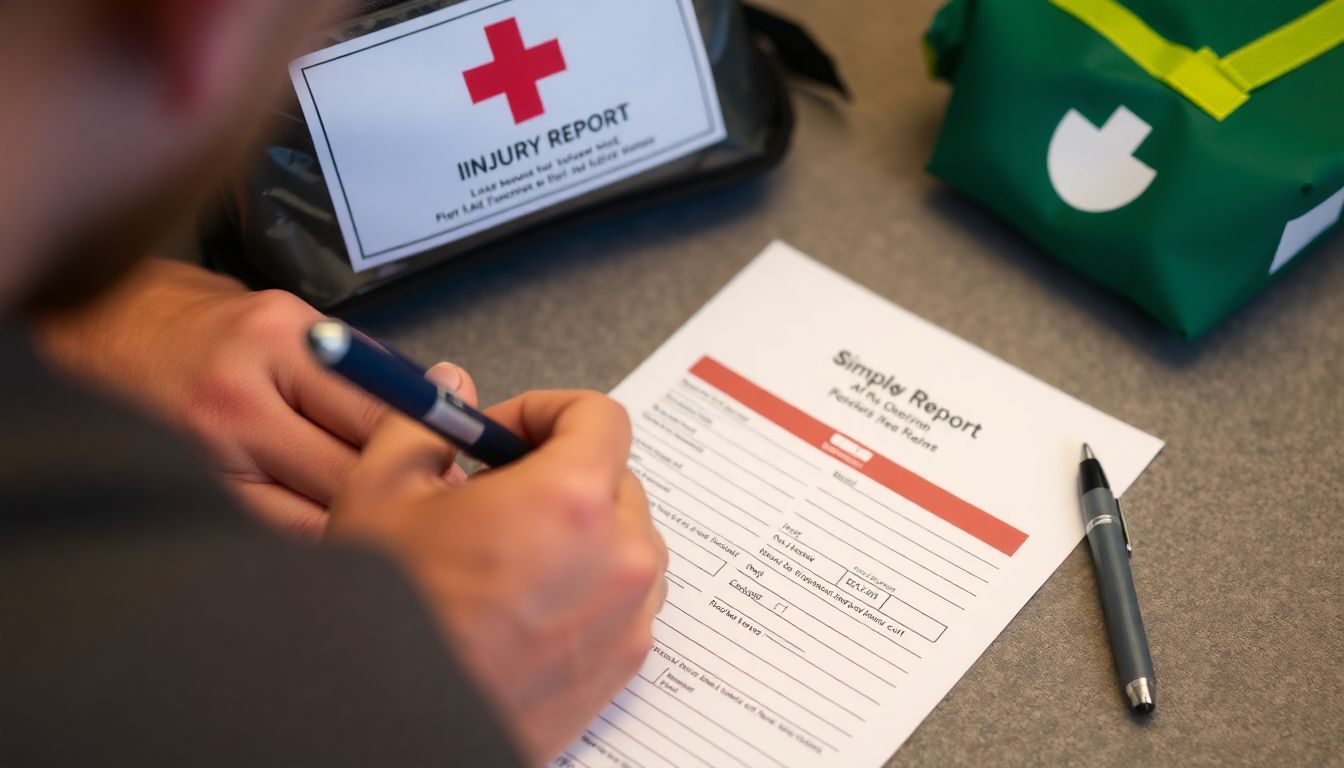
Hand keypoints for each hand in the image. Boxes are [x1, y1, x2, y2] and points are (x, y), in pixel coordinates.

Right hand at [34, 258, 478, 536]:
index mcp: (283, 341)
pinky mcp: (199, 488)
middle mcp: (244, 395)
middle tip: (446, 505)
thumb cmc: (217, 330)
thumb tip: (443, 411)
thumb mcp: (298, 326)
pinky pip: (280, 530)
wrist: (115, 333)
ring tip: (405, 525)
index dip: (431, 444)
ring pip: (320, 510)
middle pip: (353, 467)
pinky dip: (323, 536)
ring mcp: (213, 450)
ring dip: (371, 522)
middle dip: (407, 491)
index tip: (465, 463)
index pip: (380, 409)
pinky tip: (349, 534)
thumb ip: (366, 371)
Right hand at [329, 390, 668, 764]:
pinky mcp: (624, 665)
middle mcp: (617, 556)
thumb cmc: (393, 622)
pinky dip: (589, 586)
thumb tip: (446, 392)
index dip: (548, 412)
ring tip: (509, 553)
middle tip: (497, 492)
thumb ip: (422, 426)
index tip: (509, 433)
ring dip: (580, 530)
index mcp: (568, 500)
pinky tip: (527, 600)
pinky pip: (625, 598)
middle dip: (559, 472)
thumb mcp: (380, 498)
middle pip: (616, 477)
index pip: (600, 416)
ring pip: (625, 539)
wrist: (397, 723)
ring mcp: (629, 616)